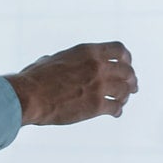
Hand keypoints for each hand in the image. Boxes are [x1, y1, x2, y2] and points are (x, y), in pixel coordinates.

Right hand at [4, 42, 137, 125]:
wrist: (30, 96)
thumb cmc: (35, 78)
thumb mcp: (54, 58)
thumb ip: (66, 60)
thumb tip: (56, 61)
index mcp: (88, 51)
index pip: (119, 50)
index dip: (126, 58)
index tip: (127, 65)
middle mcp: (97, 66)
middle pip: (126, 71)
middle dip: (131, 79)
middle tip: (132, 86)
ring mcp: (99, 85)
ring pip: (125, 90)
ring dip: (125, 95)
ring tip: (122, 101)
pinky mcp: (96, 105)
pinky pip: (116, 107)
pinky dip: (118, 110)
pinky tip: (115, 113)